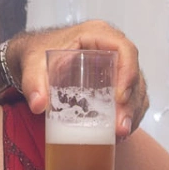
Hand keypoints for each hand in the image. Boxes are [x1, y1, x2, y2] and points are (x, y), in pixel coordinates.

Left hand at [9, 20, 149, 135]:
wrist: (34, 59)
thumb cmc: (36, 54)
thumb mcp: (31, 65)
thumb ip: (33, 83)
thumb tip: (39, 105)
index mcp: (96, 35)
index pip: (124, 49)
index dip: (128, 72)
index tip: (119, 98)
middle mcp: (111, 48)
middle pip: (134, 73)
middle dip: (131, 103)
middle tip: (120, 127)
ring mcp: (116, 66)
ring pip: (136, 89)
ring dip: (132, 113)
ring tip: (120, 134)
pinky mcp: (115, 81)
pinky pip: (132, 99)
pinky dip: (129, 115)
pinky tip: (120, 133)